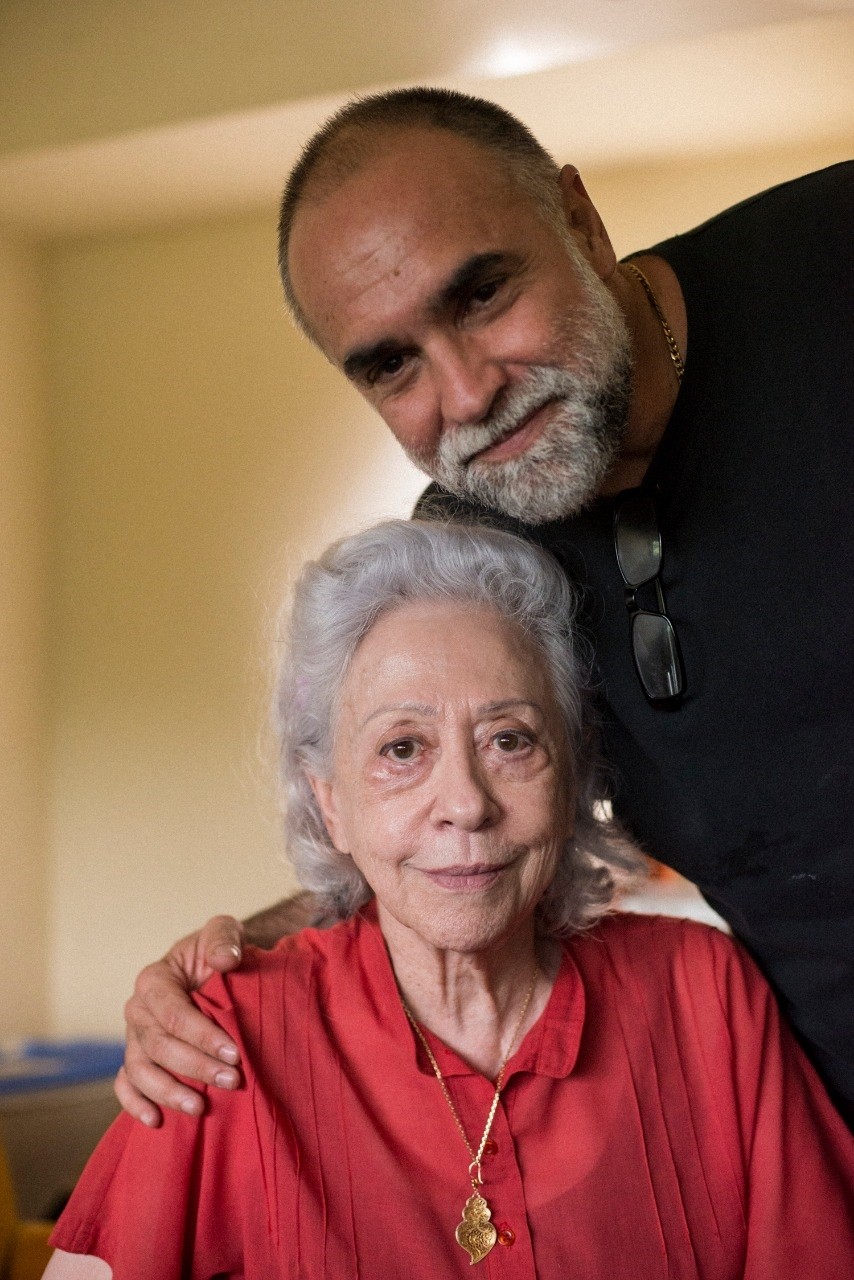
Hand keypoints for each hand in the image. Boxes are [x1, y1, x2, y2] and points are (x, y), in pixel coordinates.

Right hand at [116, 915, 244, 1126]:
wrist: (217, 972)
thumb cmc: (220, 951)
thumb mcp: (224, 933)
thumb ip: (224, 939)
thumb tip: (224, 960)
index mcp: (154, 979)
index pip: (173, 1013)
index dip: (202, 1035)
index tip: (234, 1053)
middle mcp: (138, 1010)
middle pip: (158, 1045)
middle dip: (194, 1066)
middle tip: (231, 1080)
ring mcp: (134, 1037)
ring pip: (140, 1070)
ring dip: (168, 1092)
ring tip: (200, 1108)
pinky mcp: (137, 1058)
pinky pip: (126, 1084)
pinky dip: (135, 1104)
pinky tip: (156, 1120)